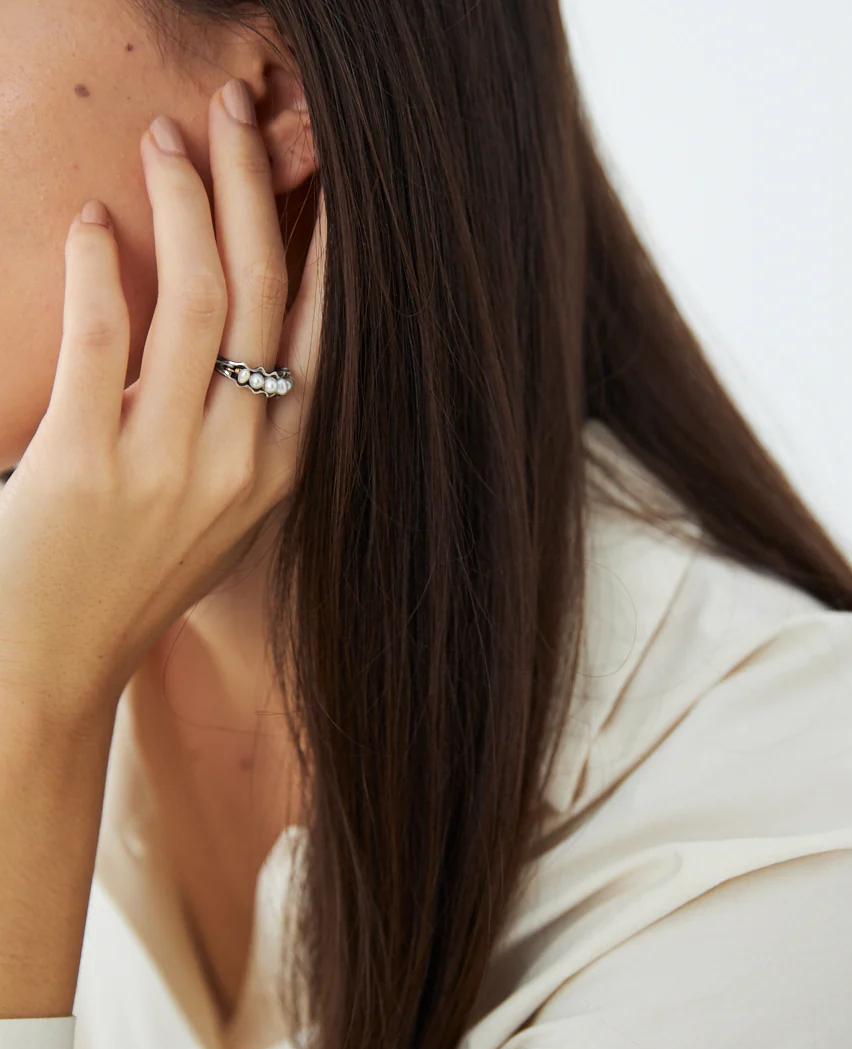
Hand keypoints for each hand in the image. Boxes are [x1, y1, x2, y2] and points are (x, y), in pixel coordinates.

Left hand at [0, 80, 325, 721]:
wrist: (52, 666)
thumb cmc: (128, 582)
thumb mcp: (213, 515)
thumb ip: (238, 433)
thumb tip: (235, 340)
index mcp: (279, 470)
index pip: (323, 334)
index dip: (326, 243)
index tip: (321, 172)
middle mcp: (241, 462)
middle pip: (265, 293)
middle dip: (254, 185)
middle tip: (231, 107)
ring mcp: (169, 464)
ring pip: (201, 299)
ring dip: (185, 201)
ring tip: (163, 139)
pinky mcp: (88, 463)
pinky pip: (103, 334)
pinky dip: (101, 264)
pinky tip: (94, 223)